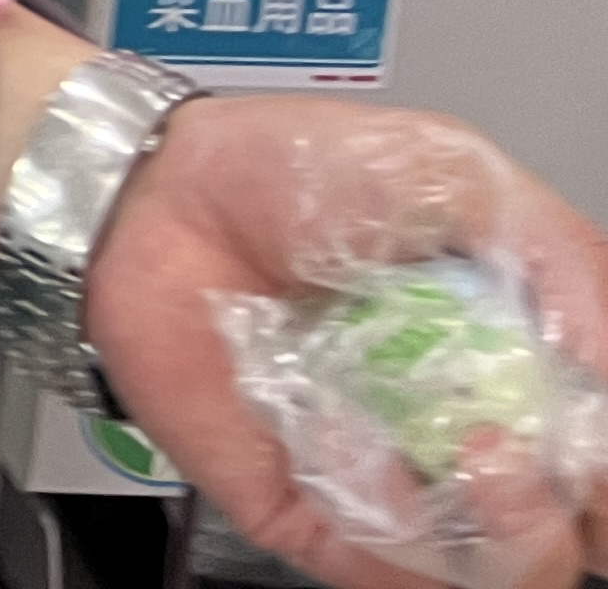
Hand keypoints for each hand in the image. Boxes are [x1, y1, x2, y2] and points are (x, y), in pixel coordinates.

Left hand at [88, 93, 607, 586]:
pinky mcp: (314, 516)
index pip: (601, 462)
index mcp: (523, 369)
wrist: (159, 191)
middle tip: (528, 442)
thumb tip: (607, 358)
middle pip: (570, 535)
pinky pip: (381, 568)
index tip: (595, 428)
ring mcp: (396, 487)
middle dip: (573, 508)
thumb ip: (557, 255)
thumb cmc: (295, 175)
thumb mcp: (455, 174)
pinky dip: (394, 529)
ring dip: (512, 535)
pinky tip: (369, 452)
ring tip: (479, 457)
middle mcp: (469, 439)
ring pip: (497, 574)